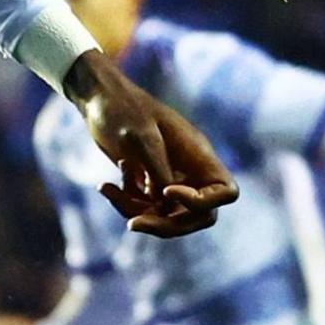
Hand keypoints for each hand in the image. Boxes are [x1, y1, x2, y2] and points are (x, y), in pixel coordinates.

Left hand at [64, 51, 235, 237]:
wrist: (98, 100)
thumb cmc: (122, 110)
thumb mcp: (141, 138)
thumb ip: (158, 169)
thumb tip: (166, 200)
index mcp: (198, 156)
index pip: (226, 192)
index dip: (202, 202)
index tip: (167, 191)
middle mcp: (189, 170)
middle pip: (197, 215)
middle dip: (166, 224)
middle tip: (134, 223)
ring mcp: (170, 177)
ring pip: (165, 215)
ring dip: (135, 210)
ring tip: (108, 189)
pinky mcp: (148, 181)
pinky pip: (144, 206)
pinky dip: (124, 201)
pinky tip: (105, 186)